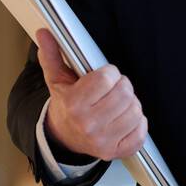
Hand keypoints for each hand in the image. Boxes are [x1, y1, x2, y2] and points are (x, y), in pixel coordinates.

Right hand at [37, 29, 147, 160]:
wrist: (63, 137)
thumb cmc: (66, 105)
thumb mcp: (57, 79)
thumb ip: (52, 55)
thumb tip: (44, 33)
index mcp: (74, 104)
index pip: (107, 78)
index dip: (110, 73)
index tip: (105, 76)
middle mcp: (88, 125)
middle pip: (125, 94)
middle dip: (122, 86)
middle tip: (114, 89)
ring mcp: (102, 141)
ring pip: (135, 112)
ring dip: (131, 104)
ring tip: (118, 103)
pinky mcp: (115, 152)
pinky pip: (140, 134)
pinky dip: (138, 124)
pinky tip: (124, 119)